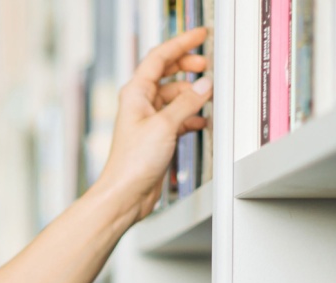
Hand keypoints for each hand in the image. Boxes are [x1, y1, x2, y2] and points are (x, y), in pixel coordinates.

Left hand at [93, 27, 212, 220]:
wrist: (126, 193)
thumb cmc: (132, 162)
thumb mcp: (165, 126)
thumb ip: (187, 103)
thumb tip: (204, 85)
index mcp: (136, 93)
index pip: (159, 57)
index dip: (180, 43)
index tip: (199, 36)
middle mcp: (141, 103)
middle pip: (167, 73)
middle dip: (187, 66)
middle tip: (206, 64)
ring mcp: (149, 120)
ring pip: (174, 96)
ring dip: (192, 94)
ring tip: (209, 94)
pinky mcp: (157, 136)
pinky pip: (177, 117)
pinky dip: (190, 116)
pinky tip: (202, 120)